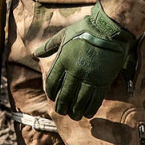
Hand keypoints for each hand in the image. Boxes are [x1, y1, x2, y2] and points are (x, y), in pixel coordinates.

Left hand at [35, 1, 135, 118]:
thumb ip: (49, 46)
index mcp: (63, 60)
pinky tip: (88, 113)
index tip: (52, 98)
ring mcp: (88, 77)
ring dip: (76, 110)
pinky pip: (95, 98)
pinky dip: (91, 107)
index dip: (51, 93)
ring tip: (74, 116)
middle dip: (62, 106)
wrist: (108, 29)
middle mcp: (74, 71)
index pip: (53, 82)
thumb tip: (35, 53)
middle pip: (65, 94)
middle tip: (62, 112)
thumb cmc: (85, 29)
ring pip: (79, 99)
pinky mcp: (103, 80)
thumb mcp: (63, 34)